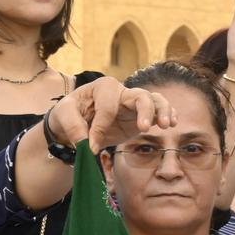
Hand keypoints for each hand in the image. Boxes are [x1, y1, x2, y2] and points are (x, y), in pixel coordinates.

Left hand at [47, 77, 174, 153]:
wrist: (74, 121)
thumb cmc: (68, 113)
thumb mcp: (63, 115)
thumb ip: (73, 126)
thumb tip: (88, 144)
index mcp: (103, 87)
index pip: (107, 107)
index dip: (101, 127)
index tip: (92, 146)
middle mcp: (121, 92)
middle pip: (140, 96)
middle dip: (144, 110)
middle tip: (143, 128)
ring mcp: (132, 104)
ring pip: (154, 100)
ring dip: (162, 111)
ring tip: (165, 125)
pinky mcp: (139, 116)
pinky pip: (157, 111)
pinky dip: (167, 114)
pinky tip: (171, 123)